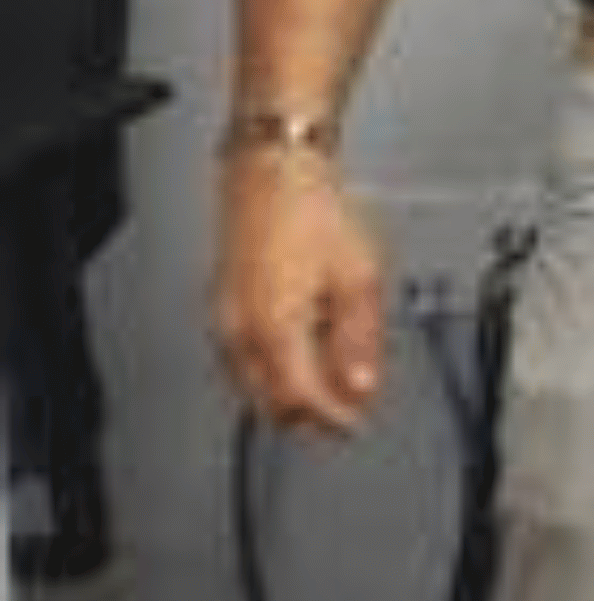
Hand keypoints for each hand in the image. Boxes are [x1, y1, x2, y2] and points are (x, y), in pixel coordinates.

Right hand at [213, 156, 388, 435]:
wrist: (272, 176)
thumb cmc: (312, 214)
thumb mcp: (358, 279)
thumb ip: (360, 340)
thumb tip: (362, 385)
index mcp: (274, 329)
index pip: (300, 400)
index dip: (331, 419)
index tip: (356, 424)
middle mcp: (240, 332)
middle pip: (271, 401)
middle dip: (309, 414)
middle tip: (347, 411)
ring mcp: (225, 321)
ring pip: (254, 384)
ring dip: (291, 393)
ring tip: (332, 382)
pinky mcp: (223, 308)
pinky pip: (244, 360)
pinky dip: (274, 370)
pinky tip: (302, 355)